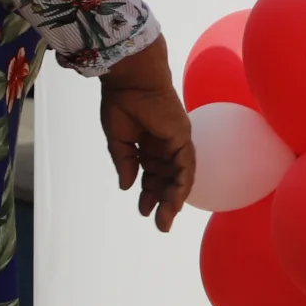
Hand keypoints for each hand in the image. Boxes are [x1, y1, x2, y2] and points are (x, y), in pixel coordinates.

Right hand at [97, 36, 193, 230]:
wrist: (130, 80)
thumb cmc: (122, 103)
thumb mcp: (118, 140)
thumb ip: (126, 163)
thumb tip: (128, 187)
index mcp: (149, 147)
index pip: (152, 177)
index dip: (149, 195)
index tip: (143, 212)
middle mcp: (165, 147)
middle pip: (168, 180)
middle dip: (164, 203)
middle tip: (161, 225)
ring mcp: (176, 142)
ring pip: (180, 176)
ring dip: (175, 198)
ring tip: (167, 218)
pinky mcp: (182, 136)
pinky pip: (186, 163)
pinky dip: (182, 182)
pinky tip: (176, 199)